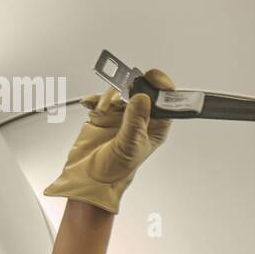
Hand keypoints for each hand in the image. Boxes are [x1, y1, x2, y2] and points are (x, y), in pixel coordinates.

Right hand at [42, 68, 175, 214]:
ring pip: (120, 91)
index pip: (165, 101)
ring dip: (109, 97)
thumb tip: (142, 97)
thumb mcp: (129, 145)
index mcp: (156, 127)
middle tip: (123, 91)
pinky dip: (95, 99)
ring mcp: (122, 114)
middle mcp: (141, 118)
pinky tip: (92, 105)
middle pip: (142, 90)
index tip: (152, 76)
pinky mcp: (104, 113)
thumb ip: (135, 120)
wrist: (89, 177)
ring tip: (103, 111)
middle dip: (130, 88)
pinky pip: (101, 97)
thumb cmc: (116, 169)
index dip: (161, 86)